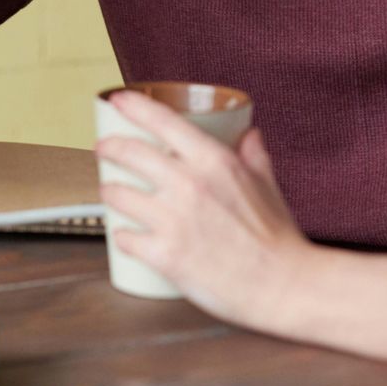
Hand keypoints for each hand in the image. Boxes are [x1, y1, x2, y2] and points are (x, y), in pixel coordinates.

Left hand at [96, 91, 313, 330]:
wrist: (282, 286)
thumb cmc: (277, 238)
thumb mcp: (267, 183)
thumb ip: (254, 155)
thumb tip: (248, 134)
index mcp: (214, 161)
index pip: (162, 120)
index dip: (134, 105)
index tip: (119, 99)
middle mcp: (189, 185)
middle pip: (129, 153)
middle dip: (110, 147)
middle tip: (104, 148)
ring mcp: (173, 220)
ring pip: (118, 194)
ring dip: (110, 192)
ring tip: (111, 193)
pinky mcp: (164, 255)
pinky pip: (125, 238)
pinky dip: (122, 235)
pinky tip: (125, 235)